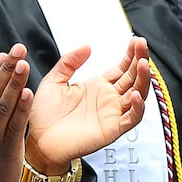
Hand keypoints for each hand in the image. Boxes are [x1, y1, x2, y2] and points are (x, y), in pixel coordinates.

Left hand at [25, 38, 149, 175]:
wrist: (38, 141)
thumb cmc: (44, 115)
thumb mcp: (54, 81)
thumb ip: (69, 62)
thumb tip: (87, 46)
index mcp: (97, 87)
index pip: (122, 68)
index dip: (131, 54)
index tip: (135, 40)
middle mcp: (108, 99)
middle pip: (133, 78)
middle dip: (140, 61)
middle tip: (142, 45)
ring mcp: (112, 114)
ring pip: (137, 95)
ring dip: (143, 80)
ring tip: (143, 64)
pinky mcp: (112, 130)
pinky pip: (131, 118)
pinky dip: (138, 107)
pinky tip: (135, 94)